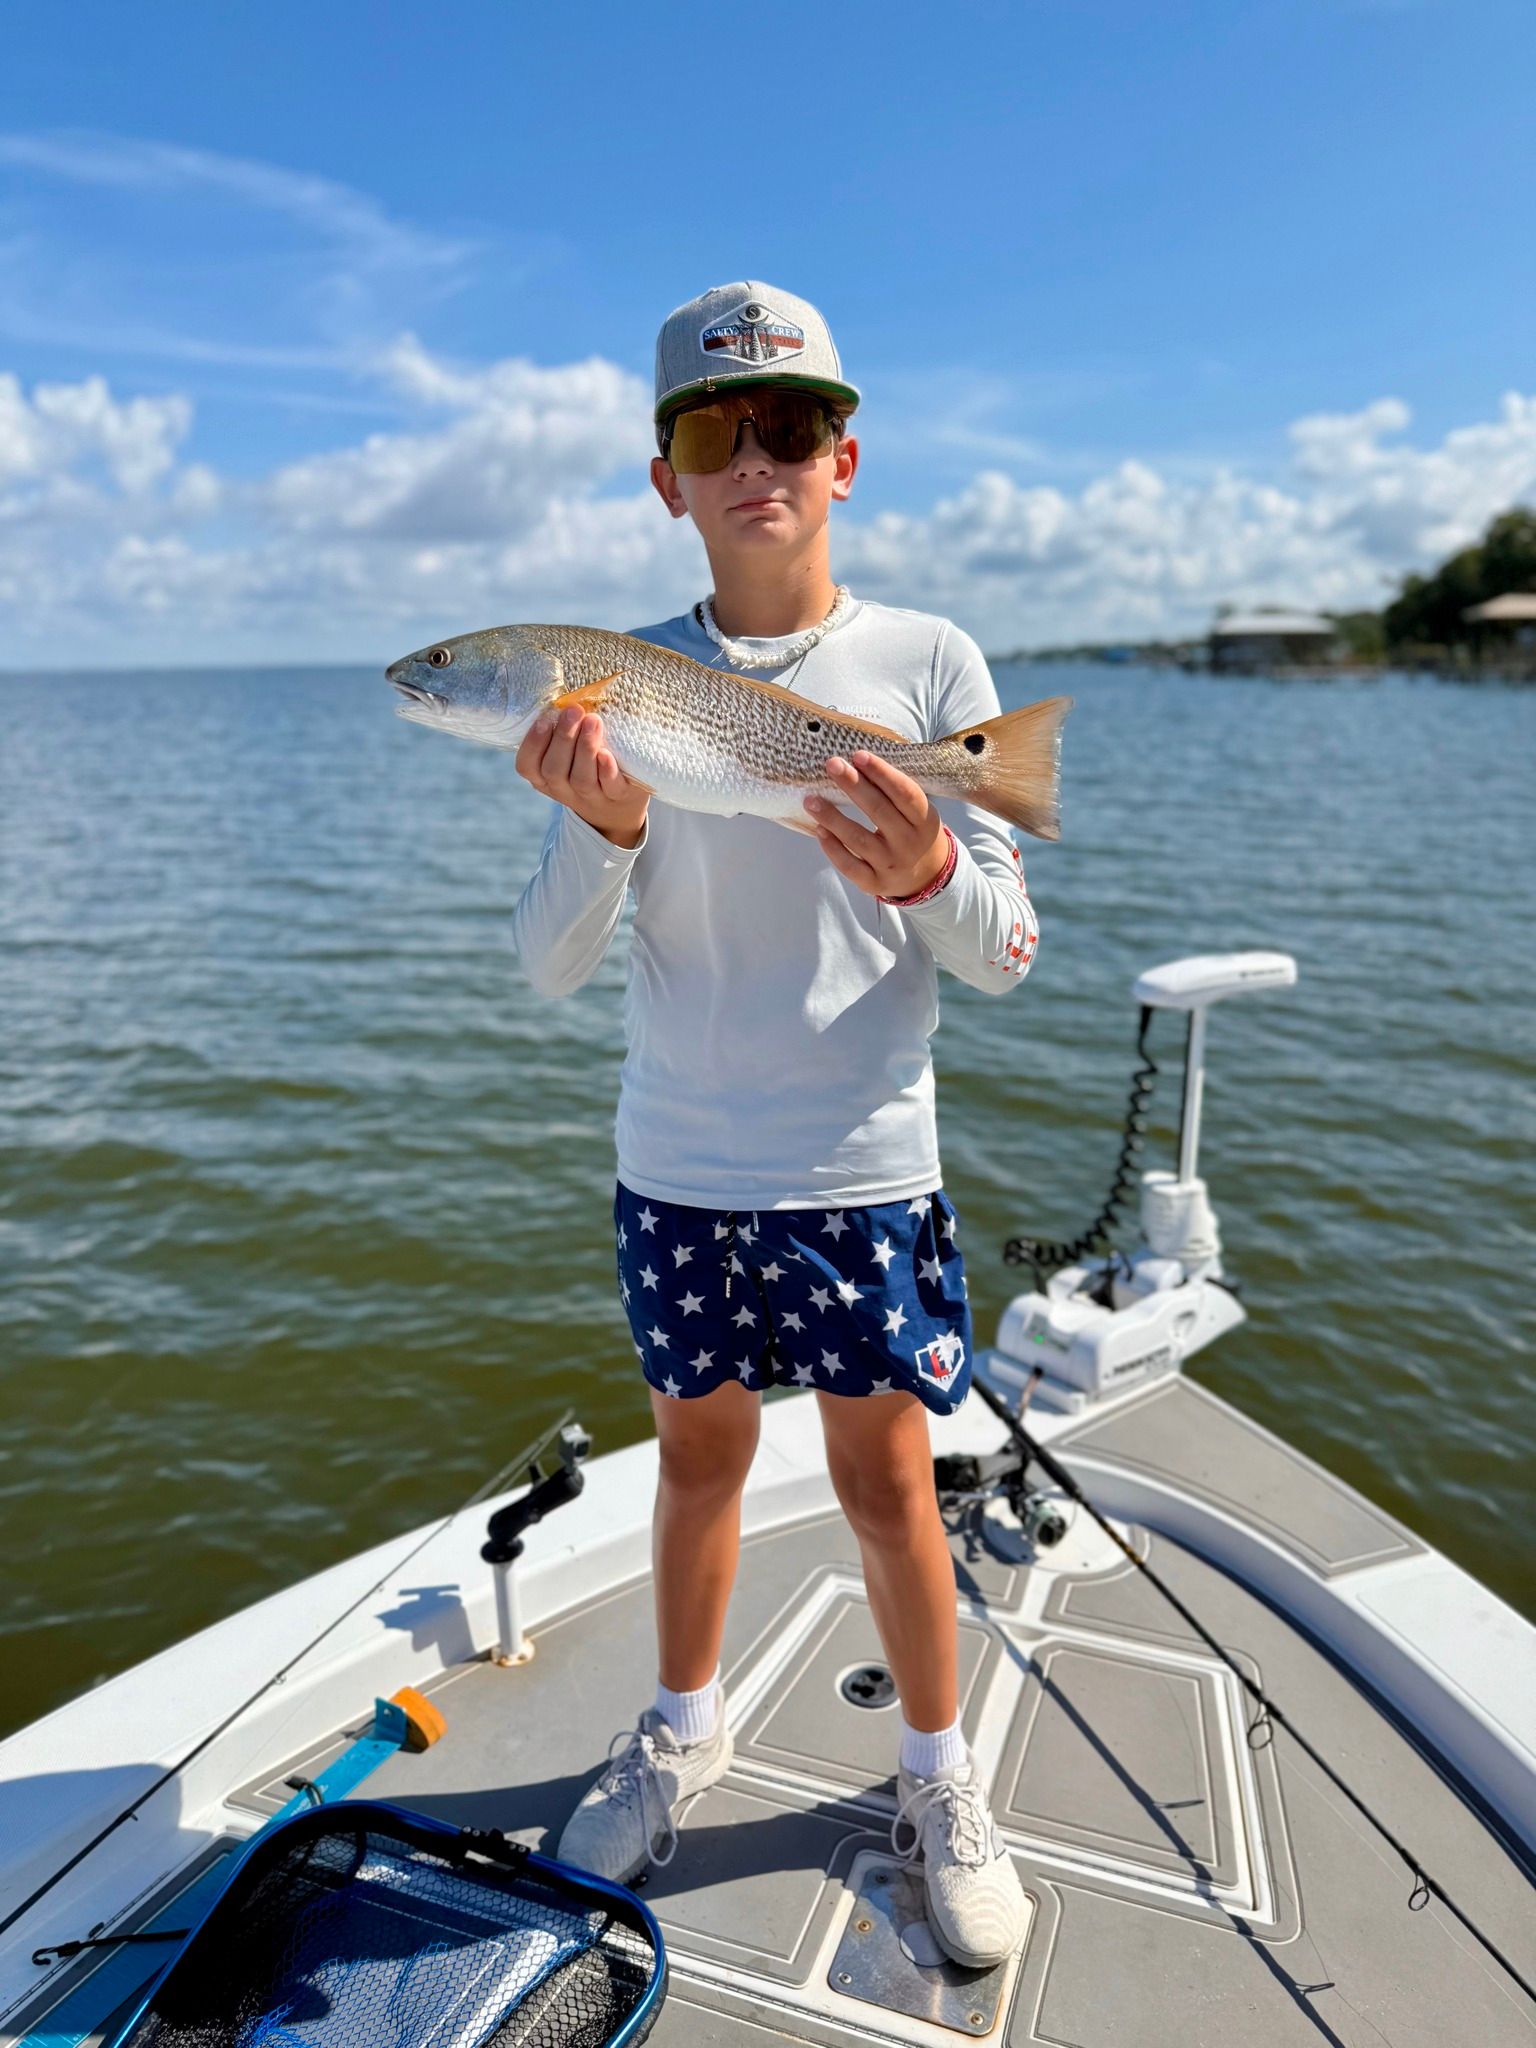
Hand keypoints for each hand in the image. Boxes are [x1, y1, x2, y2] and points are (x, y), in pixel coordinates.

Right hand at [516, 706, 648, 847]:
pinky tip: (606, 754)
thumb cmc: (588, 767)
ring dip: (585, 748)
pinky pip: (610, 787)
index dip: (533, 744)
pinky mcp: (618, 796)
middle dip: (563, 738)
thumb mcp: (568, 754)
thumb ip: (563, 731)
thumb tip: (564, 696)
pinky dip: (607, 770)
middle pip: (554, 770)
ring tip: (593, 721)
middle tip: (573, 710)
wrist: (618, 806)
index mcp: (545, 777)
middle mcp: (564, 789)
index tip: (544, 720)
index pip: (527, 766)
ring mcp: (591, 796)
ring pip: (581, 779)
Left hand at [803, 751, 948, 898]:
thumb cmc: (913, 832)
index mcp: (924, 820)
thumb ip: (894, 794)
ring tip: (811, 800)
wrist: (927, 877)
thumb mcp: (917, 813)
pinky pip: (849, 865)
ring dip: (833, 817)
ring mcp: (890, 866)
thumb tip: (854, 764)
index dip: (882, 773)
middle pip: (879, 811)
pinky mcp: (874, 883)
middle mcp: (908, 843)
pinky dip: (833, 848)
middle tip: (832, 764)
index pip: (905, 793)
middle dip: (853, 786)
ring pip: (858, 839)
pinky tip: (819, 829)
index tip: (858, 755)